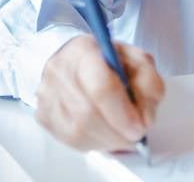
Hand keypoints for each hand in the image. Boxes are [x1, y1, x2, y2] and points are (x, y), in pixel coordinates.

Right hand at [35, 35, 164, 150]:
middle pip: (88, 114)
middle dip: (117, 132)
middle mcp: (59, 70)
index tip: (139, 127)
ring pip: (78, 131)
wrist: (80, 59)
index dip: (122, 114)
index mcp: (83, 50)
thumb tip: (145, 119)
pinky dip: (93, 143)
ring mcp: (47, 94)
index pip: (100, 87)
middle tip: (134, 135)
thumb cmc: (109, 60)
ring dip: (107, 141)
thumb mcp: (139, 61)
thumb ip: (149, 85)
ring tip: (122, 134)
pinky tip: (105, 134)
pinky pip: (69, 140)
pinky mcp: (43, 114)